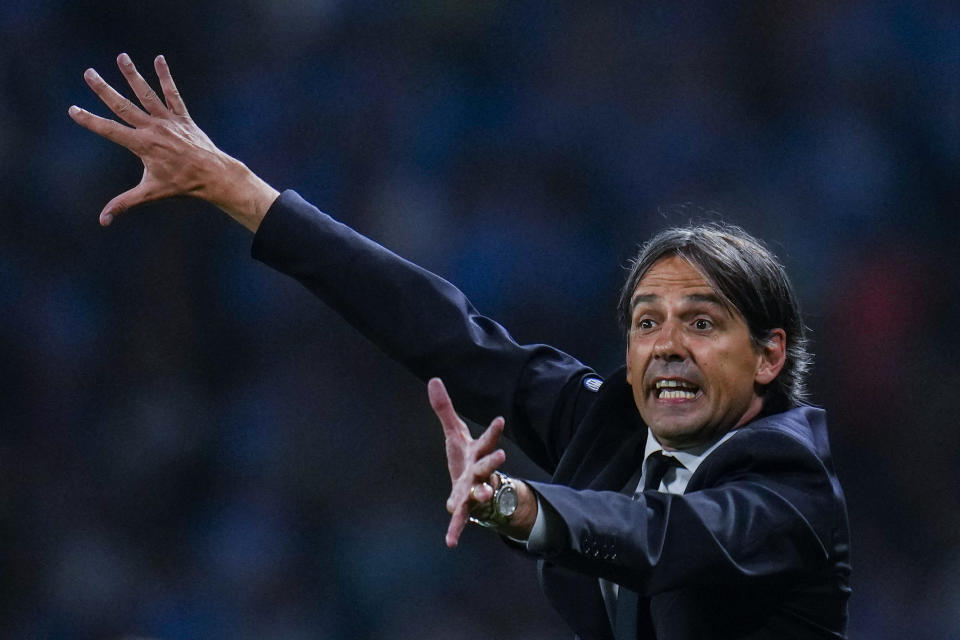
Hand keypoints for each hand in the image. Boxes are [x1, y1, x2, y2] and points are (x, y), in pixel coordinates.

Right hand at [69, 53, 278, 230]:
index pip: (109, 130)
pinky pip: (173, 94)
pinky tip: (160, 59)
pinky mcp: (183, 118)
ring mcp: (169, 121)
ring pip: (147, 94)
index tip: (73, 109)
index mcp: (142, 145)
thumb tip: (103, 220)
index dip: (90, 120)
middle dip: (104, 89)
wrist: (214, 176)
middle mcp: (154, 129)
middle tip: (88, 72)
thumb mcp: (150, 193)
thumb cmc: (182, 185)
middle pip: (124, 105)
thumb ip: (124, 203)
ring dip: (133, 75)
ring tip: (121, 57)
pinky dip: (166, 77)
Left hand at [428, 378, 505, 547]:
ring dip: (482, 494)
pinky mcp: (464, 507)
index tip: (501, 420)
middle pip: (488, 466)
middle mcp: (480, 472)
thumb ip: (445, 409)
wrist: (473, 488)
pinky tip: (450, 543)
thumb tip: (433, 379)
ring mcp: (473, 491)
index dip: (494, 430)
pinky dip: (455, 529)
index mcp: (478, 453)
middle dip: (494, 461)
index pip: (488, 440)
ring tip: (483, 497)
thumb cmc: (466, 458)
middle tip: (502, 454)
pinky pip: (460, 519)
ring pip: (480, 492)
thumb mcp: (455, 432)